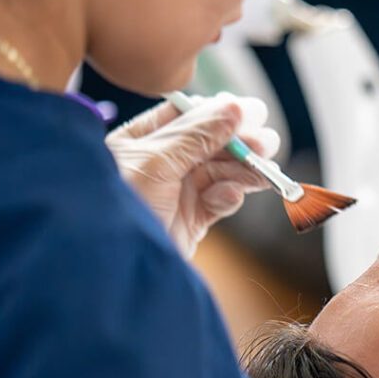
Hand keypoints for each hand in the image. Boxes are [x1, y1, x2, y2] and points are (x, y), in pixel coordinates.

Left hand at [106, 92, 280, 258]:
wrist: (112, 269)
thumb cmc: (118, 208)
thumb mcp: (155, 163)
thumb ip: (197, 135)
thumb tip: (235, 108)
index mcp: (141, 140)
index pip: (186, 115)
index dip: (220, 112)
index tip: (251, 111)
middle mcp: (160, 163)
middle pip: (210, 144)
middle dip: (239, 142)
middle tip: (267, 142)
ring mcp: (177, 192)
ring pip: (220, 172)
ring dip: (243, 170)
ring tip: (265, 170)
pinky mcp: (191, 219)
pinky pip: (219, 201)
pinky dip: (229, 197)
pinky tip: (232, 196)